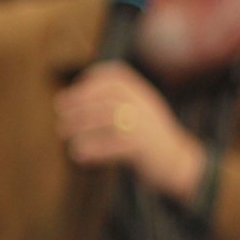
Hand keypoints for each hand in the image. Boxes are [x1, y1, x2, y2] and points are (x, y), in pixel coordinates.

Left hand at [54, 61, 205, 204]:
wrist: (179, 163)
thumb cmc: (148, 138)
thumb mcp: (136, 111)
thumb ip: (112, 101)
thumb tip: (68, 99)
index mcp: (141, 93)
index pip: (114, 76)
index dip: (88, 82)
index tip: (67, 97)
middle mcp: (144, 104)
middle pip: (105, 98)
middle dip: (78, 106)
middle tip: (60, 118)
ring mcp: (144, 124)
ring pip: (106, 118)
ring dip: (79, 126)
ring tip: (63, 134)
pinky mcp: (142, 147)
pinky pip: (111, 145)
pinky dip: (91, 149)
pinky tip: (77, 155)